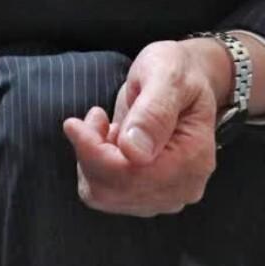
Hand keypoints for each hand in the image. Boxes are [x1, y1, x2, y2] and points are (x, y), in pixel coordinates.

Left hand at [61, 40, 219, 216]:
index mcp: (192, 159)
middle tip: (95, 116)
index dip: (94, 154)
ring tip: (104, 125)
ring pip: (105, 195)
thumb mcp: (167, 75)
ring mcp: (166, 193)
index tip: (73, 124)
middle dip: (91, 153)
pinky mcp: (149, 192)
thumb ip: (153, 112)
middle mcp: (182, 186)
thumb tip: (135, 153)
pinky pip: (106, 192)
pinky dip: (95, 166)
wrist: (185, 78)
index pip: (132, 176)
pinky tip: (107, 138)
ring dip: (92, 159)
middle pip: (114, 190)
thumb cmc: (178, 71)